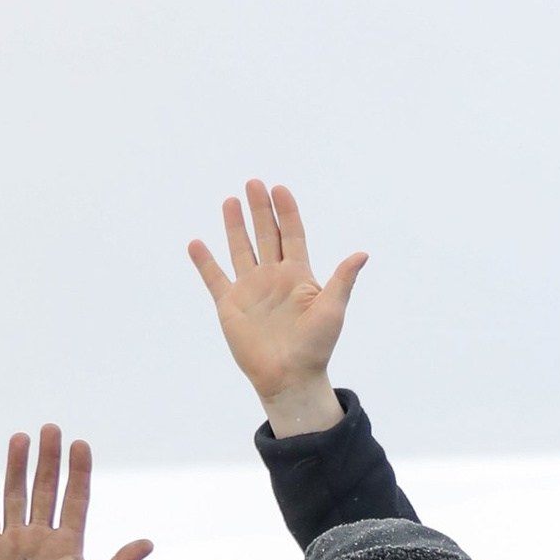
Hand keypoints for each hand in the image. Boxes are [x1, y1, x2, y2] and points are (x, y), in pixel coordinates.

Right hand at [0, 429, 152, 559]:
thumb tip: (148, 542)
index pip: (76, 500)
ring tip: (20, 439)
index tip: (81, 444)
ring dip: (17, 468)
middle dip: (48, 460)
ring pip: (16, 496)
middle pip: (46, 490)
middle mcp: (42, 538)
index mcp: (70, 545)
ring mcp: (15, 543)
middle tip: (50, 428)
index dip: (78, 473)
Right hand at [187, 179, 365, 435]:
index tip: (280, 189)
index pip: (292, 235)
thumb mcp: (332, 310)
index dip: (286, 212)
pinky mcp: (230, 305)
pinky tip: (197, 244)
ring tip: (230, 200)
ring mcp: (250, 290)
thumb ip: (342, 280)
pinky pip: (214, 278)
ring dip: (235, 226)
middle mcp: (273, 278)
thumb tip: (362, 254)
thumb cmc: (316, 347)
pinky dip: (205, 262)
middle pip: (266, 235)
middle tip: (253, 183)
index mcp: (298, 276)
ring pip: (240, 249)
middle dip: (260, 209)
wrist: (290, 377)